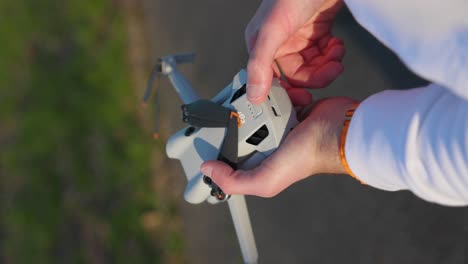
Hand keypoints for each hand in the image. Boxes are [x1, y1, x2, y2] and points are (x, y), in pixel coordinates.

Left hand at [201, 97, 356, 196]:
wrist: (337, 129)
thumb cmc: (307, 157)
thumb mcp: (266, 180)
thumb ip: (235, 181)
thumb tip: (208, 169)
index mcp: (261, 162)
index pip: (232, 158)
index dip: (217, 149)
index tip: (201, 136)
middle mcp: (268, 145)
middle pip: (240, 130)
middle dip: (233, 120)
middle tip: (222, 109)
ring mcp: (279, 125)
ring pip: (254, 111)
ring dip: (252, 104)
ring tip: (245, 98)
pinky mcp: (289, 108)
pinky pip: (272, 97)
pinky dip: (271, 94)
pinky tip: (268, 92)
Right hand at [245, 0, 344, 104]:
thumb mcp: (273, 30)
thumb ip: (261, 64)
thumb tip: (254, 94)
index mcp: (261, 44)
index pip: (271, 80)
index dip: (287, 92)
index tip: (304, 100)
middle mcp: (279, 43)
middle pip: (298, 75)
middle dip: (316, 75)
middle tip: (330, 70)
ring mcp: (299, 37)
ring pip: (313, 66)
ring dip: (327, 64)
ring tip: (335, 53)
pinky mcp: (316, 31)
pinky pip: (324, 53)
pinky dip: (333, 53)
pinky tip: (336, 44)